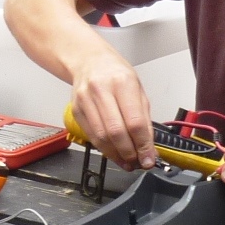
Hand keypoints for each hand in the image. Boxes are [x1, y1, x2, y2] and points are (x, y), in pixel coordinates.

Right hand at [71, 49, 154, 168]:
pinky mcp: (76, 110)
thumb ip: (144, 119)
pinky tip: (114, 153)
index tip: (149, 158)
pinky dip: (104, 149)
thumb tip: (148, 148)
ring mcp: (85, 100)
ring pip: (102, 137)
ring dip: (116, 155)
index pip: (135, 121)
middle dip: (129, 153)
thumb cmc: (116, 75)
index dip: (143, 145)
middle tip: (138, 162)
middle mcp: (101, 90)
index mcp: (123, 83)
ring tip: (127, 162)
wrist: (89, 62)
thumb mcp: (138, 90)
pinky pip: (91, 136)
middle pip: (116, 131)